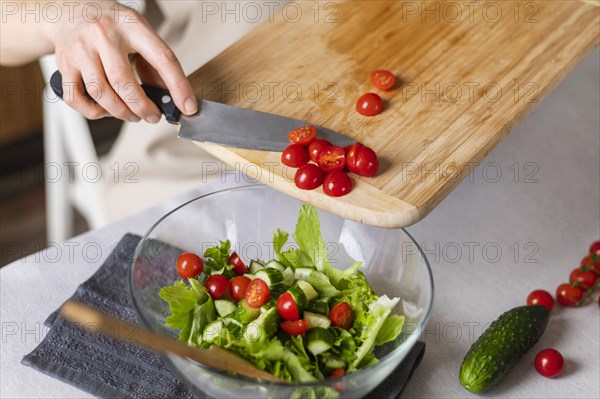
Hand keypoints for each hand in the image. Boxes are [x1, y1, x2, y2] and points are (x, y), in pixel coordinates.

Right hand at [49, 1, 196, 121]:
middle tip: (152, 116)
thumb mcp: (138, 33)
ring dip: (121, 112)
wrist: (67, 10)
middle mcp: (104, 34)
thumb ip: (154, 63)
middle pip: (124, 82)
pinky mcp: (65, 64)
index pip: (162, 58)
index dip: (178, 86)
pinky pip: (77, 98)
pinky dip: (93, 112)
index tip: (188, 107)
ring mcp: (81, 49)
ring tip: (132, 115)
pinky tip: (105, 110)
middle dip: (142, 107)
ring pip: (101, 93)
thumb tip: (171, 97)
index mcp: (132, 25)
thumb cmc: (110, 25)